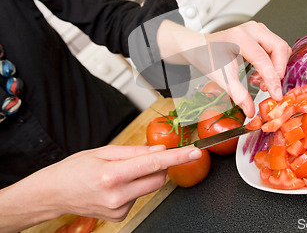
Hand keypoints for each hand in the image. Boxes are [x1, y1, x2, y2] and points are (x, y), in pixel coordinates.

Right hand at [0, 145, 201, 231]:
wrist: (53, 194)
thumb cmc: (74, 169)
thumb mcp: (103, 151)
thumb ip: (135, 151)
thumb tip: (159, 149)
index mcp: (112, 174)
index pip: (154, 163)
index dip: (177, 157)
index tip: (193, 152)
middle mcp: (117, 195)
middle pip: (158, 178)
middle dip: (159, 166)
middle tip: (143, 158)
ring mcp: (119, 209)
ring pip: (150, 188)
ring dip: (144, 177)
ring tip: (120, 173)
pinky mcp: (120, 216)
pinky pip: (139, 197)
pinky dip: (134, 188)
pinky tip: (116, 186)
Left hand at [156, 20, 290, 116]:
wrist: (201, 48)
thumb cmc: (208, 57)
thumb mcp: (222, 78)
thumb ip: (238, 94)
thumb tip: (251, 110)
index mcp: (240, 37)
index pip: (264, 59)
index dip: (273, 79)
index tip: (276, 95)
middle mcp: (252, 29)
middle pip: (280, 48)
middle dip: (278, 71)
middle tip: (269, 88)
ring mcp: (258, 30)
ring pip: (281, 49)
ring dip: (276, 68)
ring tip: (260, 82)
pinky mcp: (262, 35)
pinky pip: (276, 50)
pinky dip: (273, 65)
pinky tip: (258, 75)